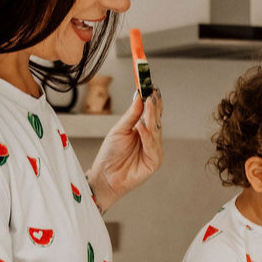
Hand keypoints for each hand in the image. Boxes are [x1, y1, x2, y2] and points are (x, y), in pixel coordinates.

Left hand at [86, 89, 162, 211]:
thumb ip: (131, 115)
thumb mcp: (119, 129)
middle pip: (156, 119)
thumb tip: (139, 97)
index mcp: (143, 129)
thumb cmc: (110, 155)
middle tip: (152, 91)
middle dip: (154, 105)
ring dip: (151, 117)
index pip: (151, 112)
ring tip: (148, 103)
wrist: (104, 176)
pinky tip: (141, 127)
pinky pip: (152, 147)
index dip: (152, 99)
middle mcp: (151, 139)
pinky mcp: (154, 162)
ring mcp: (154, 150)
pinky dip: (147, 136)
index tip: (150, 85)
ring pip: (156, 131)